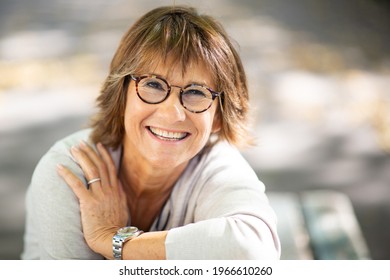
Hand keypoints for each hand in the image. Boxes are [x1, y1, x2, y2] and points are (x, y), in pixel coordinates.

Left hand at [57, 141, 128, 258]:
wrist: (113, 239)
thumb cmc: (116, 228)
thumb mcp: (122, 209)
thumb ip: (119, 197)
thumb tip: (118, 190)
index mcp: (117, 191)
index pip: (111, 168)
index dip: (104, 155)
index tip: (100, 146)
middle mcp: (110, 190)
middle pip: (100, 165)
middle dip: (90, 152)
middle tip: (82, 143)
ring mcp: (100, 195)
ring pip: (91, 170)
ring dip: (82, 157)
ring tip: (74, 149)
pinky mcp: (89, 203)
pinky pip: (77, 185)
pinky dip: (68, 174)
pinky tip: (60, 167)